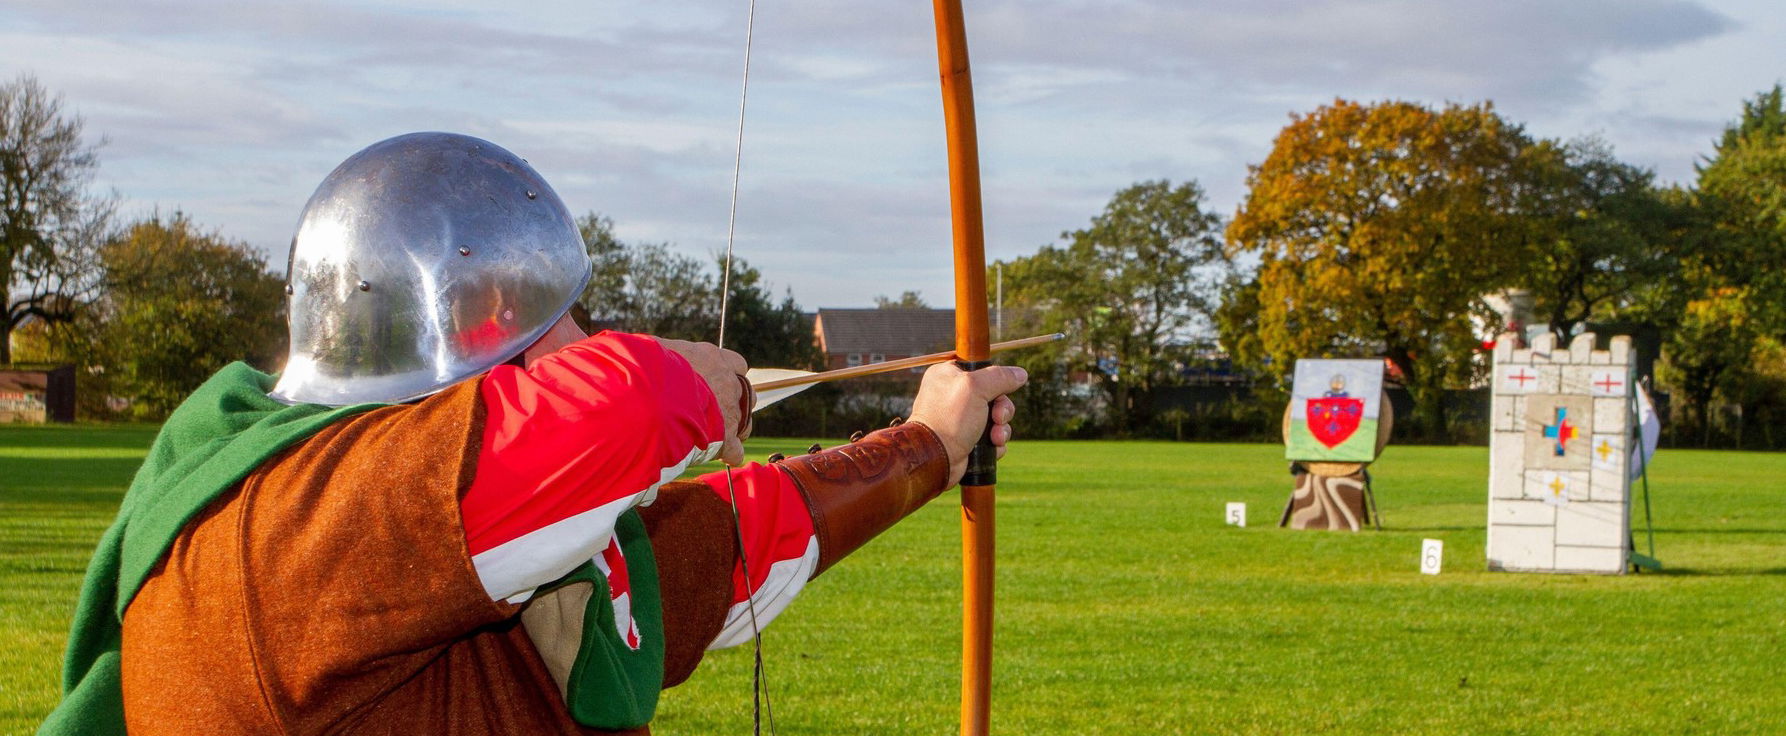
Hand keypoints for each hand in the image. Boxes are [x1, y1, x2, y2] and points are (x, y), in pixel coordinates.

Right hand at [655, 337, 752, 465]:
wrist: (651, 400)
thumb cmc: (647, 370)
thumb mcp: (653, 350)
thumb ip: (660, 352)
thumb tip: (646, 351)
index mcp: (712, 359)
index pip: (736, 364)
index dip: (727, 375)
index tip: (714, 382)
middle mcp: (727, 383)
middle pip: (744, 393)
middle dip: (731, 403)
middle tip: (711, 411)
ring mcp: (729, 412)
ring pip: (745, 422)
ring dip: (733, 428)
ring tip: (713, 434)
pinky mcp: (725, 440)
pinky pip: (736, 451)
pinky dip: (729, 455)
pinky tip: (718, 456)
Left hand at [907, 362, 1027, 486]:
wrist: (936, 458)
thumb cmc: (950, 419)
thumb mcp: (976, 388)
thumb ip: (1000, 377)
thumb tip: (1020, 374)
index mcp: (948, 375)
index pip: (981, 369)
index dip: (995, 380)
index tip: (999, 390)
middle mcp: (953, 395)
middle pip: (994, 395)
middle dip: (1002, 409)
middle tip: (997, 418)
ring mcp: (960, 419)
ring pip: (996, 418)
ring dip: (1002, 428)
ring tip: (995, 438)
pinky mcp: (967, 439)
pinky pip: (992, 437)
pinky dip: (996, 443)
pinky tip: (992, 448)